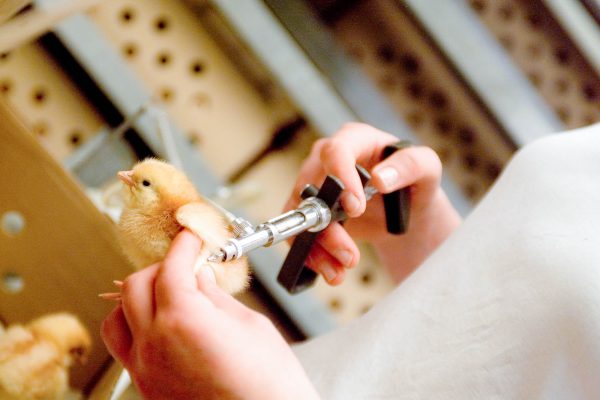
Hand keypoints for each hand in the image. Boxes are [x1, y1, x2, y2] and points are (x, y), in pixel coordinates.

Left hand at [101, 230, 319, 399]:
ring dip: (138, 296)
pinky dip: (135, 326)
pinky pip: (125, 346)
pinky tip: (161, 324)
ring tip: (167, 293)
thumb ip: (216, 296)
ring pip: (118, 317)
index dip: (182, 246)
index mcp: (184, 321)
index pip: (170, 267)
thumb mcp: (250, 325)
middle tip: (185, 264)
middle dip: (161, 267)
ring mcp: (146, 369)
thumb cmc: (269, 384)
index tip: (190, 237)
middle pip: (136, 286)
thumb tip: (201, 277)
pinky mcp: (147, 387)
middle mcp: (155, 345)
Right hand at [284, 123, 460, 283]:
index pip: (335, 151)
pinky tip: (331, 271)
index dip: (339, 177)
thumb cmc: (415, 182)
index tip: (355, 208)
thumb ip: (411, 164)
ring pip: (300, 215)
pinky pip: (298, 234)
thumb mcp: (427, 168)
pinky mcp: (310, 213)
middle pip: (311, 188)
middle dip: (326, 226)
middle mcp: (327, 160)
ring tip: (340, 270)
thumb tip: (381, 178)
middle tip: (350, 253)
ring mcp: (315, 187)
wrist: (406, 212)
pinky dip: (311, 256)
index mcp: (354, 139)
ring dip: (316, 247)